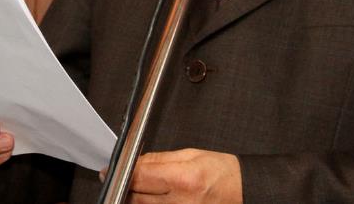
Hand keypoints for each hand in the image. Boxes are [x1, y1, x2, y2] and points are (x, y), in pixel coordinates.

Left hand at [123, 149, 241, 202]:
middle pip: (136, 197)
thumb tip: (134, 160)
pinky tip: (147, 199)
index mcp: (183, 179)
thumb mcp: (191, 155)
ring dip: (133, 199)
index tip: (108, 169)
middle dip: (123, 186)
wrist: (244, 192)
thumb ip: (159, 159)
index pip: (139, 176)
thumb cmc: (222, 173)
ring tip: (135, 188)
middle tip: (115, 177)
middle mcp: (180, 203)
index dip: (119, 171)